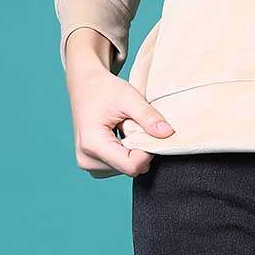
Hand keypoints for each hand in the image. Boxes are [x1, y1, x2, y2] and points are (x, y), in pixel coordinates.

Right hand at [64, 29, 175, 178]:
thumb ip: (148, 116)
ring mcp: (87, 164)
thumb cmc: (105, 89)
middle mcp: (86, 159)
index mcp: (92, 144)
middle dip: (140, 149)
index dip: (147, 151)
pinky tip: (121, 134)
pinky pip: (118, 166)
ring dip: (133, 150)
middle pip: (128, 168)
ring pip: (125, 169)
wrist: (85, 85)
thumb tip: (168, 134)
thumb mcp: (129, 97)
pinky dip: (126, 152)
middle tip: (135, 124)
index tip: (151, 131)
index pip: (130, 165)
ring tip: (125, 127)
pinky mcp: (91, 163)